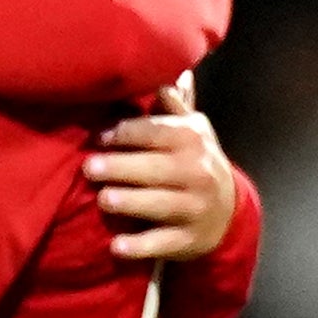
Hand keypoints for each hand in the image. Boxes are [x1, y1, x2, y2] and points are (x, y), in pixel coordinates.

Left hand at [90, 86, 237, 263]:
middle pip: (156, 169)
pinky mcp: (189, 239)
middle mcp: (198, 173)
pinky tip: (116, 247)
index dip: (126, 133)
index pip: (156, 132)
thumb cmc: (195, 162)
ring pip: (161, 205)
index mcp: (193, 140)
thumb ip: (173, 105)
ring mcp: (195, 208)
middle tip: (89, 167)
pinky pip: (164, 244)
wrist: (228, 211)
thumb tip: (164, 70)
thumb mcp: (191, 129)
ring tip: (103, 200)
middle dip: (121, 167)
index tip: (100, 136)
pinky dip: (140, 246)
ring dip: (131, 202)